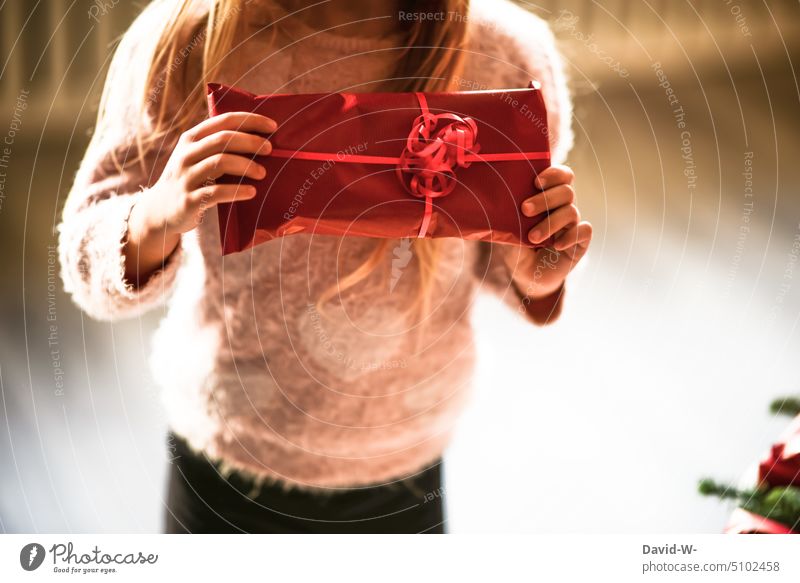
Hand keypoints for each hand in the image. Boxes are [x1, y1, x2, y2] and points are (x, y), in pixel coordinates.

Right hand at [124, 111, 275, 284]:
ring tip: (262, 173)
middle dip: (250, 141)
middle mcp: (186, 154)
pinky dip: (237, 191)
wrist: (161, 211)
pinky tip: (251, 192)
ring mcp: (186, 177)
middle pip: (223, 139)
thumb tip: (260, 140)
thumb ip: (218, 147)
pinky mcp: (189, 200)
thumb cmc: (190, 180)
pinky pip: (216, 193)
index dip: (250, 120)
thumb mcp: (196, 157)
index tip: (272, 126)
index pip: (223, 121)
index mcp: (191, 139)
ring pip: (220, 162)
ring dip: (246, 165)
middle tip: (270, 149)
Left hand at [503, 165, 591, 298]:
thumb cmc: (517, 248)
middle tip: (524, 209)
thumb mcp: (508, 232)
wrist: (526, 276)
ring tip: (533, 237)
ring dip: (550, 223)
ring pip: (571, 212)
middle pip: (566, 191)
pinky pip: (584, 231)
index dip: (554, 174)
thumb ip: (508, 217)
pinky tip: (556, 245)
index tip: (536, 182)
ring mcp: (573, 225)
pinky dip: (571, 236)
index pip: (562, 176)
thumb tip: (495, 204)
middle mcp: (563, 208)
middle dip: (545, 199)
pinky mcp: (580, 242)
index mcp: (549, 198)